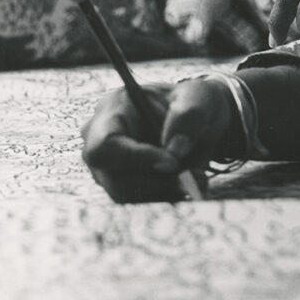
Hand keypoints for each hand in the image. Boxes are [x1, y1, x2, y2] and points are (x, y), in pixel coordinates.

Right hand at [81, 78, 236, 202]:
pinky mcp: (119, 185)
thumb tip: (176, 150)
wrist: (199, 120)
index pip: (106, 145)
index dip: (136, 159)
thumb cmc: (194, 102)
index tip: (173, 162)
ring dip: (165, 191)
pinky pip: (137, 203)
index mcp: (113, 108)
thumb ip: (189, 116)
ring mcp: (106, 166)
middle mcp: (99, 139)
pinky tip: (187, 181)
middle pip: (114, 178)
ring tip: (197, 176)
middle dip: (158, 182)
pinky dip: (166, 197)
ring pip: (126, 196)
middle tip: (194, 177)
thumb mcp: (199, 96)